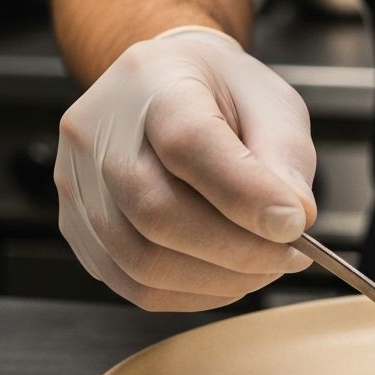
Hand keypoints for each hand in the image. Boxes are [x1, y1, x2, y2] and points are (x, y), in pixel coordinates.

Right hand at [55, 26, 315, 310]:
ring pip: (144, 261)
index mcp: (153, 81)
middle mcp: (99, 132)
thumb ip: (285, 158)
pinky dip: (194, 293)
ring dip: (221, 279)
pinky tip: (231, 276)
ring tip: (266, 265)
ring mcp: (79, 184)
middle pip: (157, 212)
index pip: (188, 144)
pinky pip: (135, 284)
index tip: (295, 225)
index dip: (246, 195)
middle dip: (239, 250)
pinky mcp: (79, 229)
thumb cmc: (222, 94)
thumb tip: (293, 220)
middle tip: (290, 254)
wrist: (167, 86)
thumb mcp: (271, 104)